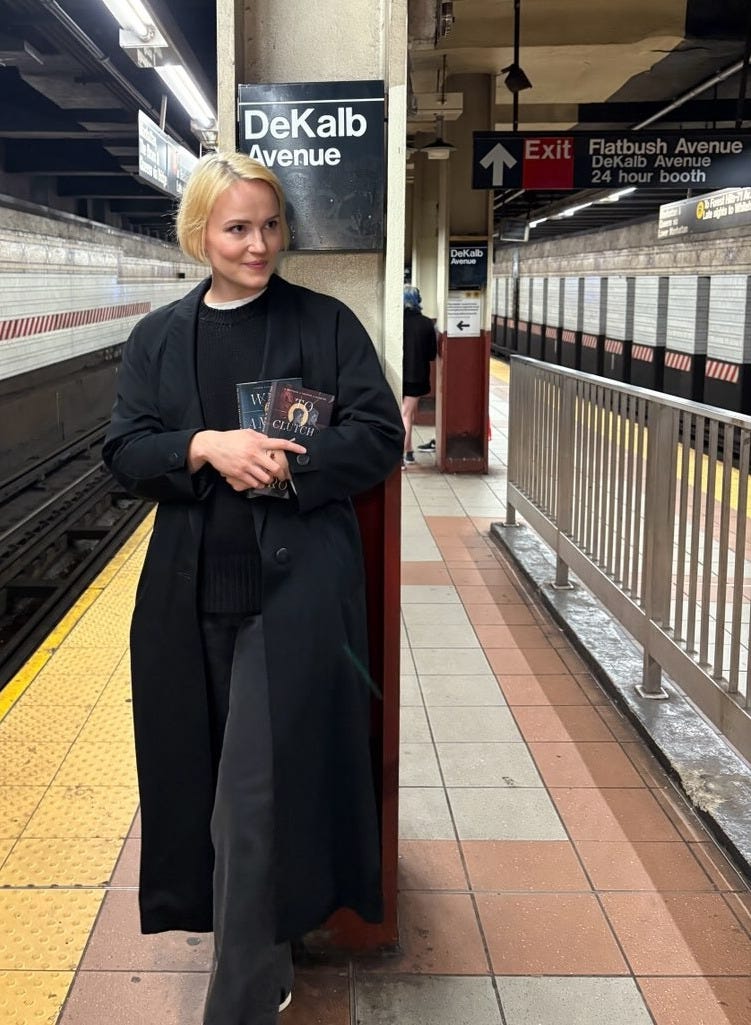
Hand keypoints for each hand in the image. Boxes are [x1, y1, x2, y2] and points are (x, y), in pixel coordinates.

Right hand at [188, 429, 305, 489]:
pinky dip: (257, 483)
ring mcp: (247, 464)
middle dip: (280, 472)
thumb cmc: (230, 438)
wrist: (212, 446)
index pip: (279, 443)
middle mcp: (254, 453)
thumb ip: (259, 436)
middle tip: (280, 474)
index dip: (293, 447)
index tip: (303, 450)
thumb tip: (270, 440)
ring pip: (266, 477)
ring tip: (266, 477)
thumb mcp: (246, 433)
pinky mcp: (239, 473)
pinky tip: (256, 480)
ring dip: (268, 479)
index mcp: (257, 442)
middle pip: (275, 467)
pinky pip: (254, 483)